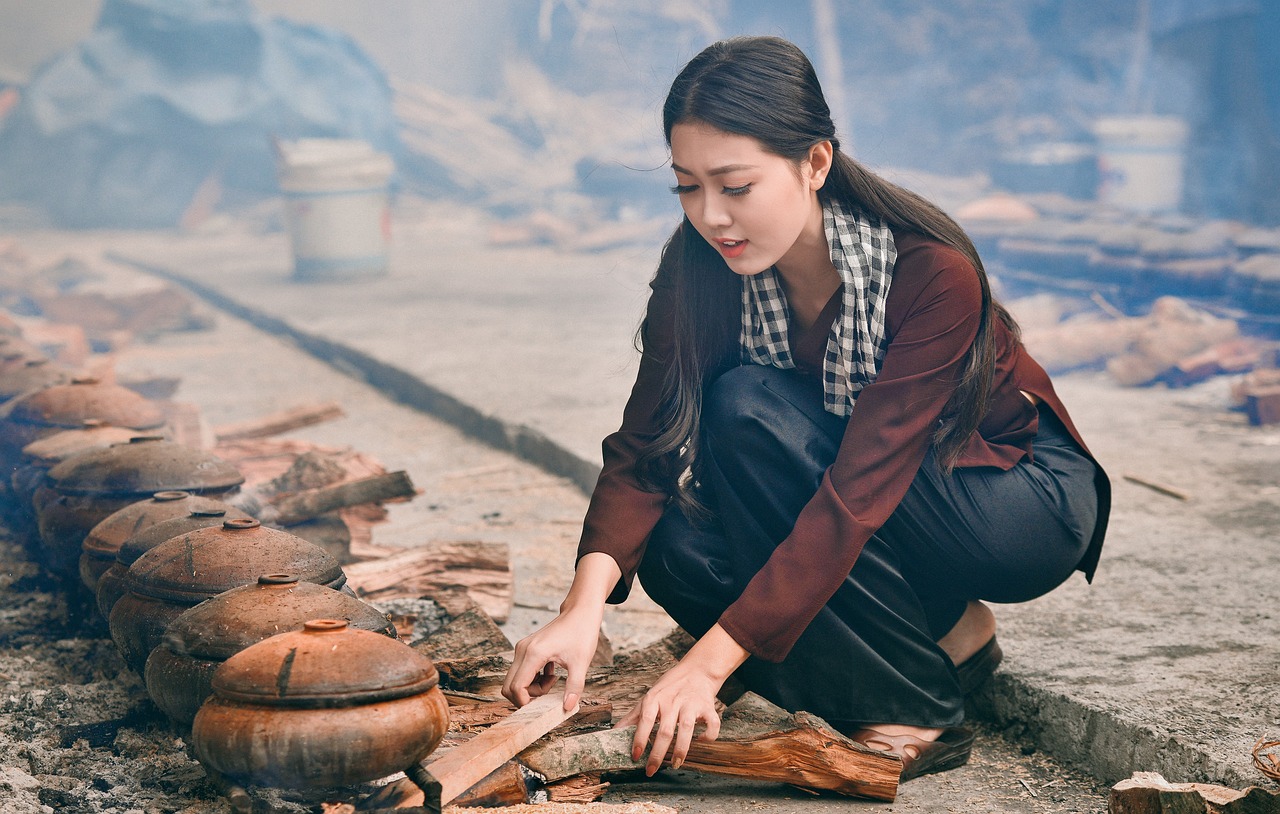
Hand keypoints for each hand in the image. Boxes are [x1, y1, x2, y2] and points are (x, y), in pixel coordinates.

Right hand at [502, 608, 600, 710]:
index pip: (516, 687)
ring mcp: (522, 648)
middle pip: (509, 686)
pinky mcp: (526, 648)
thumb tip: (567, 707)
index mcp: (534, 653)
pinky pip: (520, 671)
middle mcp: (523, 650)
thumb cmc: (581, 633)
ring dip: (530, 688)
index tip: (542, 707)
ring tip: (552, 681)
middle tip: (547, 697)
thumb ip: (574, 687)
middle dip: (525, 698)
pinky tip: (550, 673)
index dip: (525, 702)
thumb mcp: (581, 663)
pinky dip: (532, 679)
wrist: (580, 612)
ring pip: (514, 679)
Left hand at [616, 624, 747, 774]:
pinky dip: (708, 736)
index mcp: (655, 699)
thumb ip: (633, 716)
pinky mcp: (708, 707)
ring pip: (686, 729)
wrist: (697, 670)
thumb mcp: (649, 697)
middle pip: (664, 730)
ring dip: (680, 749)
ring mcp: (691, 704)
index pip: (644, 720)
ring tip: (675, 764)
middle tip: (651, 770)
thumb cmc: (670, 687)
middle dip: (657, 754)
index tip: (635, 756)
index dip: (638, 739)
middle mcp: (672, 701)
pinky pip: (712, 724)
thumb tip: (613, 733)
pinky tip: (701, 742)